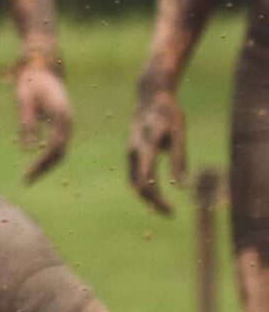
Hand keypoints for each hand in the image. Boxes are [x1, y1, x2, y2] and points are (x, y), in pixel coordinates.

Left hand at [15, 56, 71, 184]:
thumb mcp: (24, 101)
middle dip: (44, 168)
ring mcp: (68, 122)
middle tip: (26, 181)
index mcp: (60, 115)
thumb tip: (28, 149)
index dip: (41, 163)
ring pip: (62, 150)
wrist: (43, 71)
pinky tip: (37, 165)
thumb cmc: (30, 85)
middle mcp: (68, 120)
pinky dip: (50, 157)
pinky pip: (60, 144)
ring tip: (30, 177)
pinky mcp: (64, 123)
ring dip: (47, 165)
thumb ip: (26, 123)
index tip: (27, 175)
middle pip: (60, 152)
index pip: (54, 147)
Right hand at [127, 85, 186, 214]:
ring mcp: (129, 155)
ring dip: (147, 198)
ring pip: (134, 184)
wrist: (149, 97)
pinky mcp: (130, 155)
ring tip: (163, 207)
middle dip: (153, 202)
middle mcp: (133, 154)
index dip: (158, 199)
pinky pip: (134, 177)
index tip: (171, 210)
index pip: (146, 182)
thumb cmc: (168, 112)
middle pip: (138, 187)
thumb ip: (178, 158)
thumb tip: (181, 185)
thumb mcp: (178, 132)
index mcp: (145, 148)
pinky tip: (156, 194)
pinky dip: (144, 188)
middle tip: (169, 214)